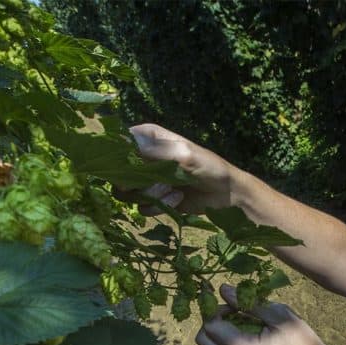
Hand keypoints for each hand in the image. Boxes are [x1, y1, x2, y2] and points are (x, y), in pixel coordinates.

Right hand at [123, 123, 237, 214]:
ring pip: (127, 191)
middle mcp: (144, 157)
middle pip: (118, 170)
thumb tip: (123, 157)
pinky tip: (177, 198)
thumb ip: (153, 153)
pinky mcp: (154, 198)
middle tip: (158, 181)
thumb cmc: (208, 165)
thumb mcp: (183, 154)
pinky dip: (158, 205)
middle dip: (136, 180)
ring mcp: (147, 179)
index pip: (119, 142)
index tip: (134, 165)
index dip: (119, 155)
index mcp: (149, 137)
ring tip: (171, 190)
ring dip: (149, 194)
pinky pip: (142, 206)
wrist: (226, 192)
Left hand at [195, 284, 335, 344]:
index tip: (229, 298)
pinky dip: (225, 337)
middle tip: (232, 308)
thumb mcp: (278, 314)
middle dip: (212, 319)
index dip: (215, 308)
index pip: (212, 327)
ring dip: (218, 328)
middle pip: (203, 338)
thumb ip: (247, 302)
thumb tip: (222, 289)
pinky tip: (244, 329)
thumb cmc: (300, 339)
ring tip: (241, 318)